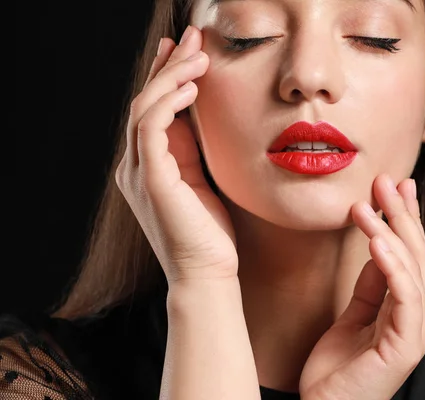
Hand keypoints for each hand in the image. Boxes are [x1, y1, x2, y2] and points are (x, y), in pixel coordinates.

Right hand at [116, 25, 237, 283]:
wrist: (208, 273)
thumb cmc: (211, 231)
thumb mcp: (204, 179)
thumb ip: (195, 149)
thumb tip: (202, 114)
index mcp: (150, 164)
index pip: (153, 109)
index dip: (167, 75)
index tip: (186, 49)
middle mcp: (137, 164)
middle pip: (145, 101)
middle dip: (167, 65)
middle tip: (190, 35)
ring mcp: (139, 172)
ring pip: (145, 107)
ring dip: (170, 76)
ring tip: (198, 54)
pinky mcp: (150, 180)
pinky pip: (150, 128)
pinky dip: (169, 102)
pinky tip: (191, 87)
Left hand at [299, 174, 424, 399]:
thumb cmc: (337, 369)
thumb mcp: (353, 315)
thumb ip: (370, 284)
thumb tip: (378, 246)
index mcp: (405, 309)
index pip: (410, 253)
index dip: (406, 218)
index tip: (396, 186)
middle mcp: (416, 317)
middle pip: (416, 254)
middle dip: (403, 214)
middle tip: (387, 180)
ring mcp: (414, 332)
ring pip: (412, 269)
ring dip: (392, 231)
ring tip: (371, 204)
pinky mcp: (406, 346)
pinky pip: (404, 296)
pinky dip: (393, 265)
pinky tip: (379, 239)